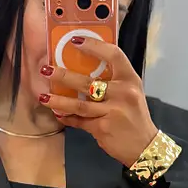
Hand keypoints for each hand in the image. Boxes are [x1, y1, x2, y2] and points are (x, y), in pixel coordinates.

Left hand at [39, 39, 157, 167]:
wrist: (144, 146)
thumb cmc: (135, 116)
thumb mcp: (131, 93)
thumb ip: (113, 81)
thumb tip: (84, 69)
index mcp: (130, 79)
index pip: (113, 55)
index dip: (94, 46)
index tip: (75, 41)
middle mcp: (122, 93)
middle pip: (88, 81)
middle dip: (63, 76)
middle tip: (45, 70)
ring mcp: (112, 111)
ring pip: (79, 104)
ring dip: (58, 100)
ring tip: (43, 96)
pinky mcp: (102, 128)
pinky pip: (80, 121)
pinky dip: (67, 117)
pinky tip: (57, 113)